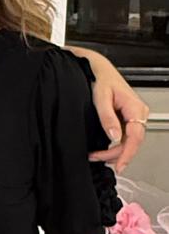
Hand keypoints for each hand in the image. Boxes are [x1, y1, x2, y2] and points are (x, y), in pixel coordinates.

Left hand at [83, 51, 148, 172]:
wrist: (99, 69)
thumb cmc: (101, 78)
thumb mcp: (100, 97)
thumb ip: (107, 117)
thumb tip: (113, 137)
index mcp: (135, 108)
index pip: (135, 137)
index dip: (128, 154)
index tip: (119, 165)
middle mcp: (138, 114)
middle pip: (132, 142)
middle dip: (115, 155)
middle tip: (96, 159)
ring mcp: (134, 117)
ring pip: (128, 142)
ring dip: (113, 152)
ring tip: (96, 156)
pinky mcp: (127, 120)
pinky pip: (124, 137)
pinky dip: (113, 146)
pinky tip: (102, 150)